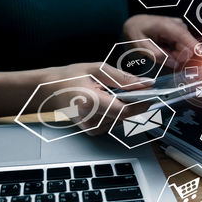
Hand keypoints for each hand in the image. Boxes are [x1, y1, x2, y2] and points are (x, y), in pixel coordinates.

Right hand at [0, 63, 152, 134]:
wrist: (48, 91)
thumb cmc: (69, 77)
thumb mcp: (96, 69)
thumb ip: (122, 78)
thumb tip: (146, 84)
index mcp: (90, 102)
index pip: (124, 110)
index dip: (142, 104)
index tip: (153, 94)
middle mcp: (91, 120)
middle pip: (126, 117)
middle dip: (140, 105)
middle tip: (147, 92)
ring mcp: (92, 128)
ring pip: (123, 121)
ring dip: (131, 108)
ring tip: (131, 94)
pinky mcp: (93, 131)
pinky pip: (115, 123)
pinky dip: (121, 113)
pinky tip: (117, 102)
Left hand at [123, 14, 198, 67]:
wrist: (135, 23)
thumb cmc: (136, 32)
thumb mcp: (141, 46)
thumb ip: (158, 56)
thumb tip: (174, 63)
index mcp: (167, 26)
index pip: (185, 37)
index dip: (196, 47)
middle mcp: (177, 25)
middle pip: (186, 48)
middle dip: (176, 57)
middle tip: (160, 54)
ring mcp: (180, 28)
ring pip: (184, 49)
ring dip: (173, 54)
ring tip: (158, 48)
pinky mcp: (180, 33)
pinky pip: (181, 48)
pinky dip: (173, 51)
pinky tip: (162, 46)